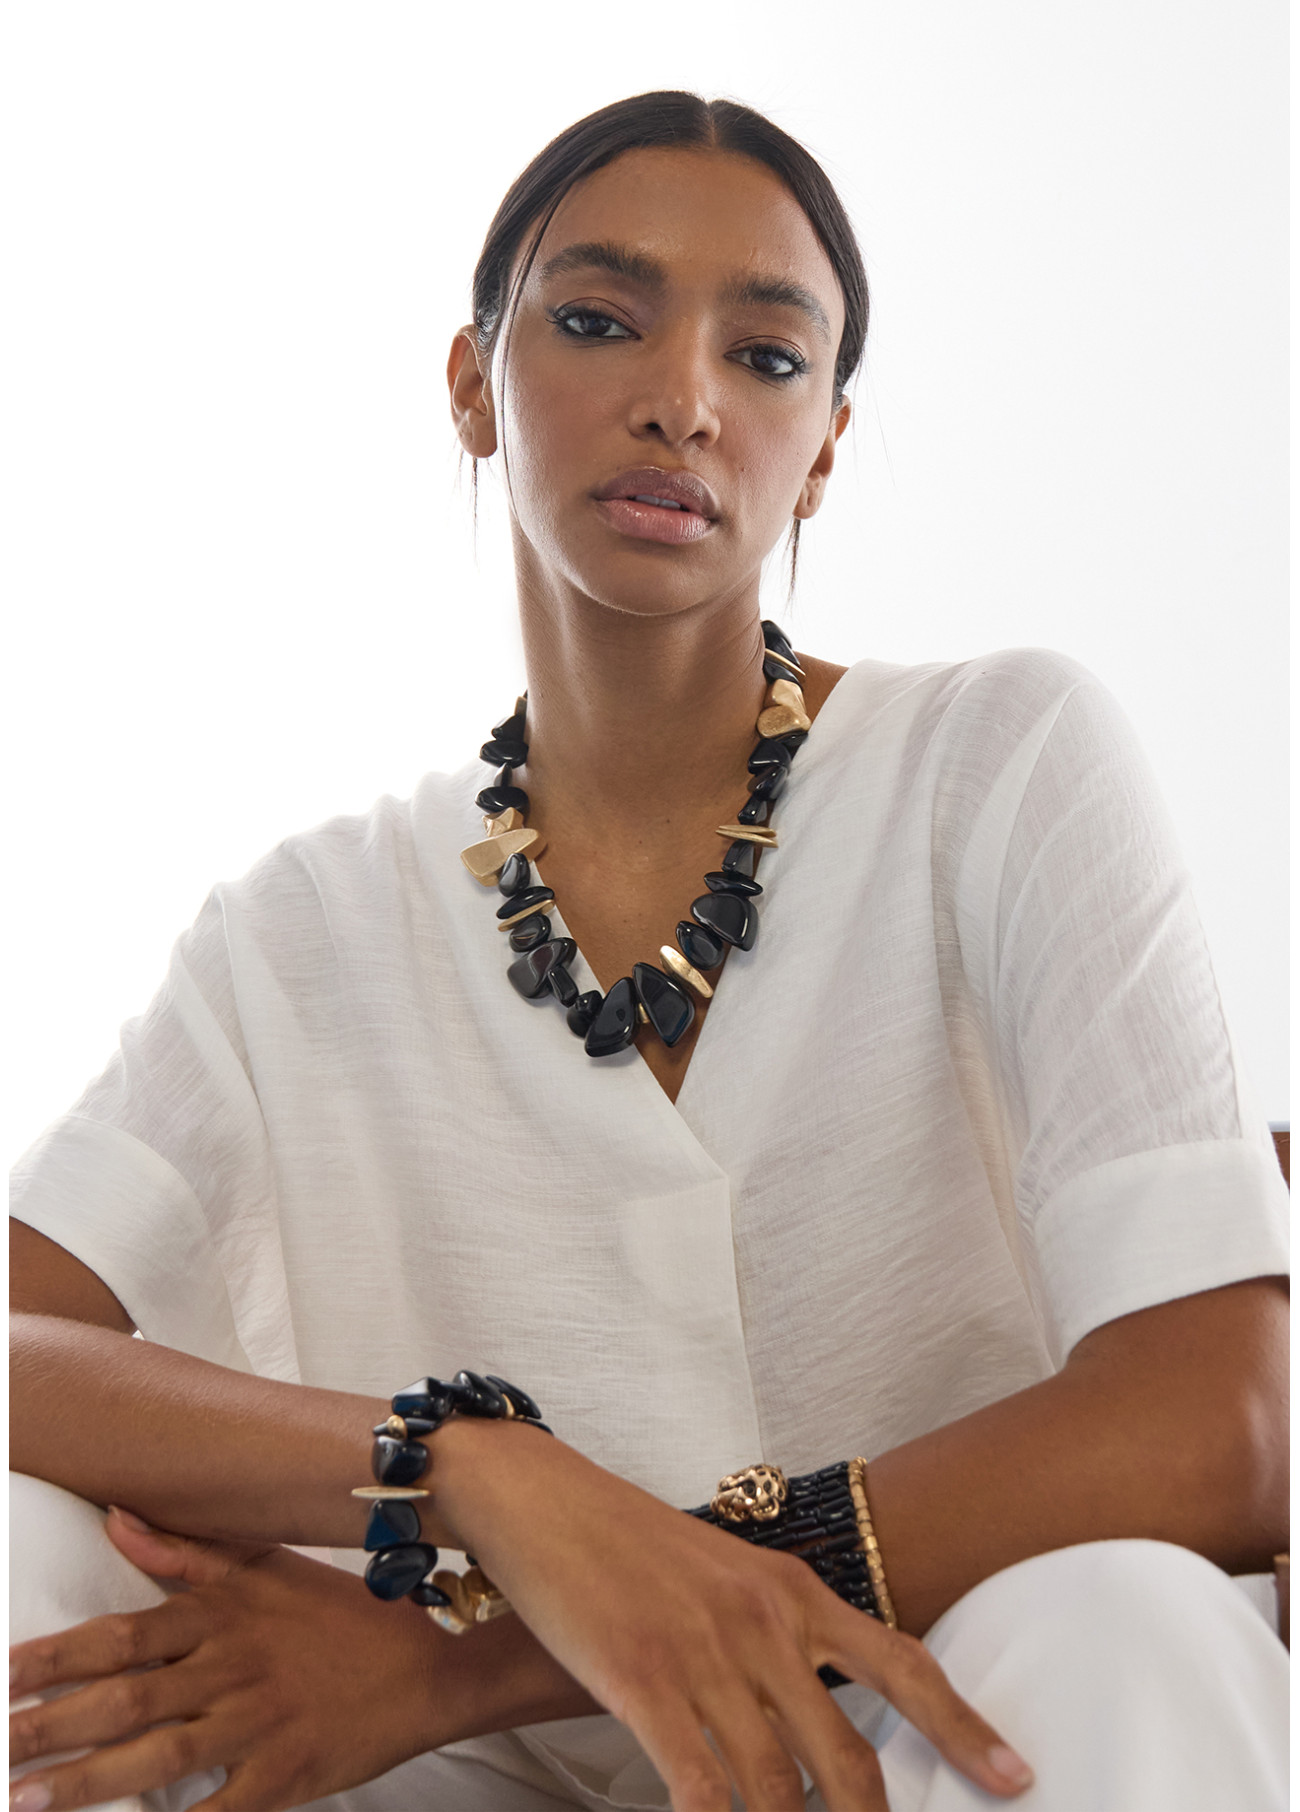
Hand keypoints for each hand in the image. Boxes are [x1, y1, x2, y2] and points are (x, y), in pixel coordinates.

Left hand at [8, 1507, 589, 1810]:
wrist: (429, 1667)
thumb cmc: (343, 1616)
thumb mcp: (268, 1567)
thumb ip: (187, 1551)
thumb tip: (115, 1519)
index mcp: (222, 1616)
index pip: (119, 1638)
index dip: (54, 1657)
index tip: (1, 1674)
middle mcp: (230, 1669)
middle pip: (121, 1700)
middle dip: (44, 1726)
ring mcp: (256, 1727)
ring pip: (152, 1758)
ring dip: (81, 1783)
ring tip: (22, 1800)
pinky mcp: (281, 1780)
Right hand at [435, 1422, 1035, 1811]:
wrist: (541, 1496)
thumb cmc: (627, 1543)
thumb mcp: (724, 1575)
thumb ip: (776, 1639)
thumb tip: (813, 1723)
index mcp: (794, 1590)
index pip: (902, 1665)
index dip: (964, 1728)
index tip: (1016, 1777)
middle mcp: (766, 1621)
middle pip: (847, 1758)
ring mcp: (708, 1651)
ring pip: (777, 1788)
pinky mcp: (645, 1677)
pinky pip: (701, 1787)